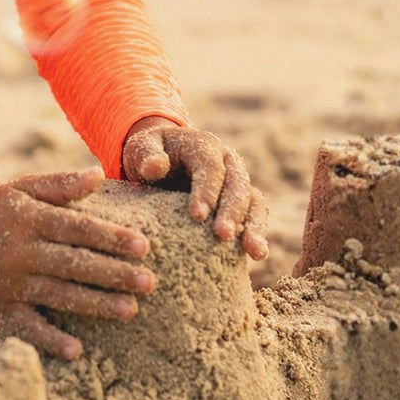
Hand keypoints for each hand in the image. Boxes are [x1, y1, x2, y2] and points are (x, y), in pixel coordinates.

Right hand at [0, 168, 154, 360]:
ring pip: (59, 295)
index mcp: (30, 219)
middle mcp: (21, 250)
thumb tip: (98, 175)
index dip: (110, 237)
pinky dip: (51, 339)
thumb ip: (60, 184)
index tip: (144, 246)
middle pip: (74, 263)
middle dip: (113, 273)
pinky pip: (28, 326)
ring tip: (130, 310)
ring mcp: (11, 281)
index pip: (77, 228)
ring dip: (96, 304)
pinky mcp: (2, 307)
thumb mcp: (23, 188)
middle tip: (149, 282)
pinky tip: (77, 350)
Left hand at [122, 116, 268, 260]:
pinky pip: (255, 216)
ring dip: (254, 225)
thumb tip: (154, 168)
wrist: (162, 159)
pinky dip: (257, 233)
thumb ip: (147, 156)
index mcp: (204, 146)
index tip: (196, 215)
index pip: (210, 167)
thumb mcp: (142, 149)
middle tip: (222, 235)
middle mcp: (228, 162)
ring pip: (253, 201)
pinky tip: (257, 254)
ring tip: (254, 251)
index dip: (205, 190)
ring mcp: (238, 182)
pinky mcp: (242, 203)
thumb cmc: (151, 155)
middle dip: (231, 211)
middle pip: (236, 184)